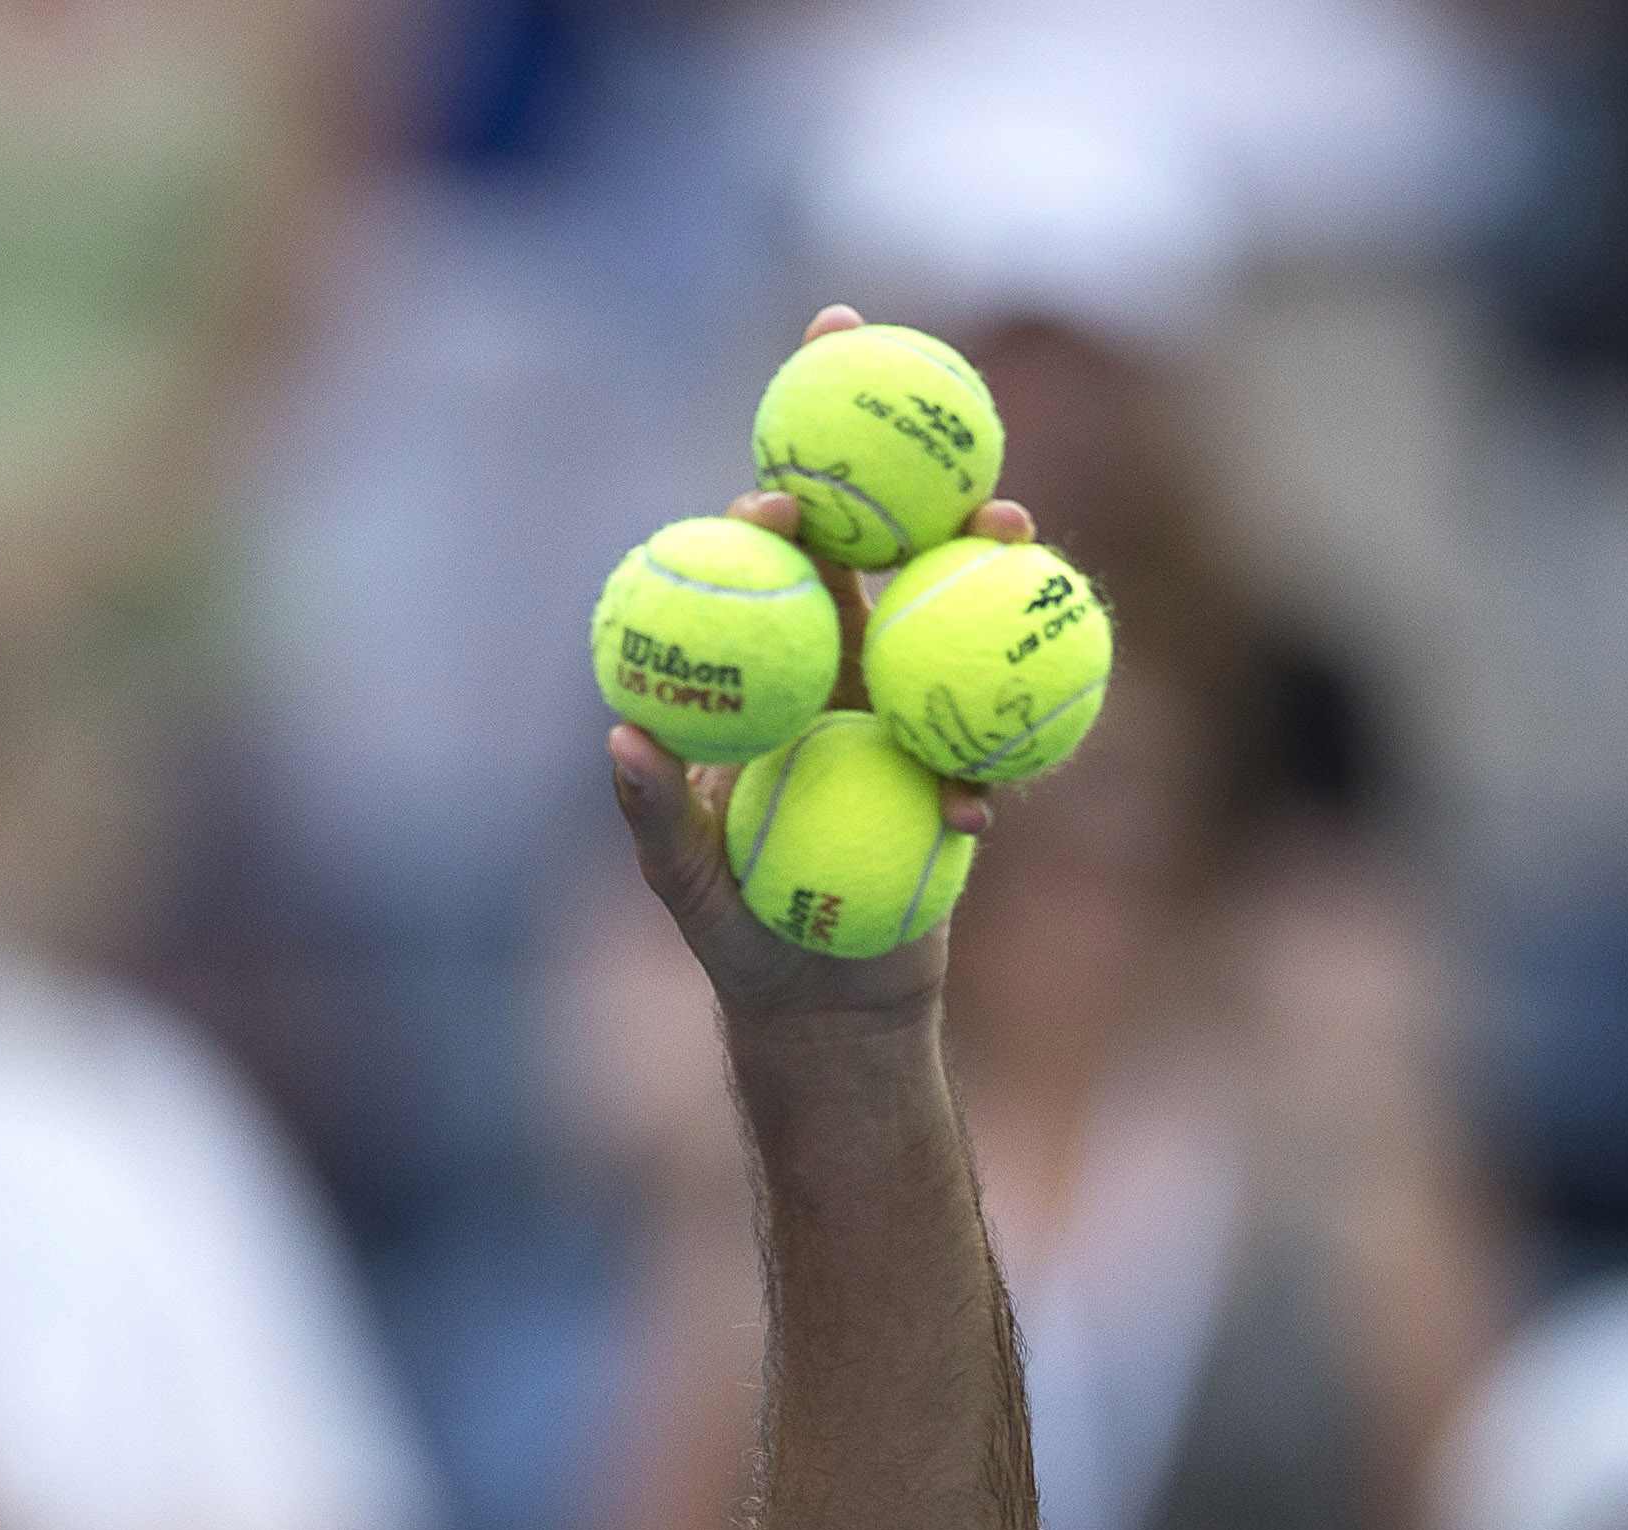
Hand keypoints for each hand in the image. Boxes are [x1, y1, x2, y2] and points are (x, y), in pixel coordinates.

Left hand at [609, 305, 1036, 1031]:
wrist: (824, 1000)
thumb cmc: (738, 929)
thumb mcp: (684, 879)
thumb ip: (653, 813)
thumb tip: (619, 738)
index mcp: (776, 683)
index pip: (773, 582)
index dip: (774, 523)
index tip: (773, 493)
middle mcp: (846, 679)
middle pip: (882, 564)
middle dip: (910, 485)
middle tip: (922, 432)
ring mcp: (912, 717)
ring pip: (954, 620)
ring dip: (985, 559)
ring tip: (1008, 514)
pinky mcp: (963, 768)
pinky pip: (989, 741)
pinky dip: (988, 745)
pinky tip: (986, 750)